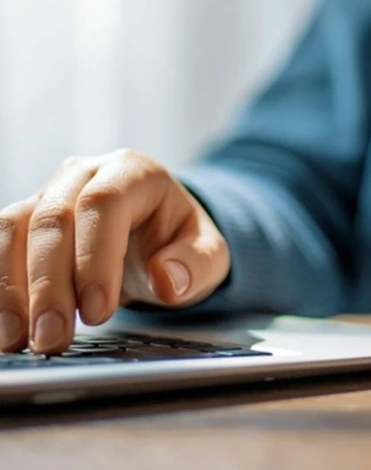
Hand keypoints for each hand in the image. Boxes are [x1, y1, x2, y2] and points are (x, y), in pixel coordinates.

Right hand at [0, 150, 229, 353]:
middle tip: (53, 338)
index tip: (97, 311)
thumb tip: (168, 279)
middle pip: (52, 219)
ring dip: (9, 288)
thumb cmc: (180, 242)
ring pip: (12, 230)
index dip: (95, 257)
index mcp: (135, 172)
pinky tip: (3, 325)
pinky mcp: (23, 221)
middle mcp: (84, 175)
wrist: (156, 235)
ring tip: (17, 340)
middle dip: (48, 285)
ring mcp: (47, 194)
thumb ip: (197, 264)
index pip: (105, 203)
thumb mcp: (209, 253)